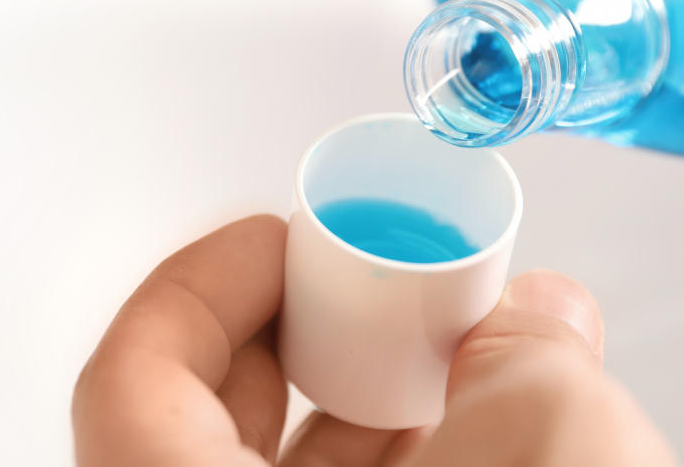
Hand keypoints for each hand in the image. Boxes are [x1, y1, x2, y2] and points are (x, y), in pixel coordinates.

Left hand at [73, 215, 675, 465]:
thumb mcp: (550, 447)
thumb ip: (526, 353)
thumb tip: (531, 320)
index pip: (133, 378)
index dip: (206, 282)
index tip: (283, 238)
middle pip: (199, 428)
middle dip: (299, 339)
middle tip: (367, 289)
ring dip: (352, 417)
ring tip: (438, 364)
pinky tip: (462, 450)